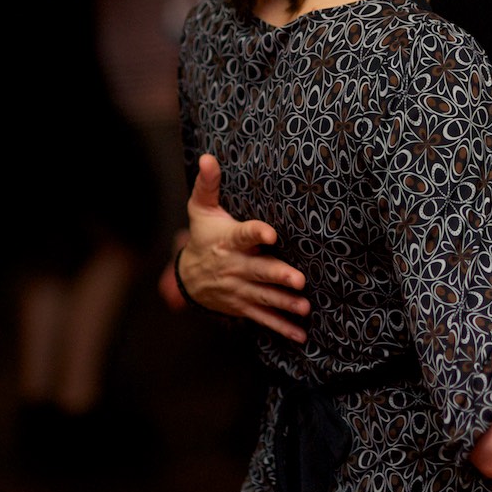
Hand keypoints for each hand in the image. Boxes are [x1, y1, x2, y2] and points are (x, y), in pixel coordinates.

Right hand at [178, 153, 310, 342]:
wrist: (187, 277)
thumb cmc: (203, 235)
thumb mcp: (200, 210)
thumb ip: (208, 185)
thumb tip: (208, 157)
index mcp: (228, 241)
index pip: (243, 235)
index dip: (256, 233)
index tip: (271, 233)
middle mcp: (234, 267)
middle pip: (258, 271)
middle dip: (277, 276)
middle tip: (299, 279)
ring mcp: (238, 289)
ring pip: (264, 297)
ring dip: (284, 303)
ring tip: (304, 307)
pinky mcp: (243, 306)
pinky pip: (263, 318)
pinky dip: (281, 328)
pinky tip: (300, 334)